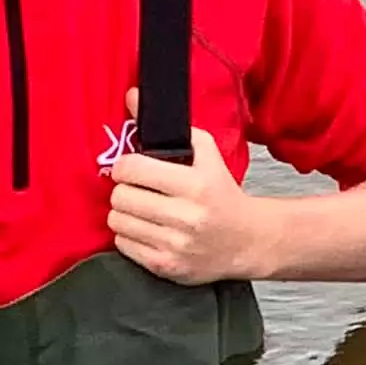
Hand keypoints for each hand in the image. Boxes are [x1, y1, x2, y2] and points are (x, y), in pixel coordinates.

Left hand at [106, 89, 267, 285]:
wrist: (247, 241)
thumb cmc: (222, 192)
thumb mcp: (206, 152)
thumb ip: (171, 125)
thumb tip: (131, 96)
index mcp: (196, 185)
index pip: (132, 169)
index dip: (125, 165)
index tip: (130, 167)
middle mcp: (186, 217)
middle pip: (121, 197)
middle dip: (124, 190)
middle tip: (136, 189)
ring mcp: (176, 245)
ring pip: (118, 222)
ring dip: (124, 213)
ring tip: (141, 209)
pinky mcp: (167, 268)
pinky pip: (123, 245)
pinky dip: (129, 235)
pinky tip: (146, 229)